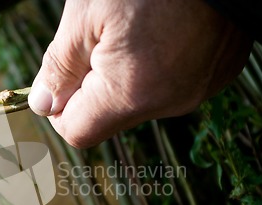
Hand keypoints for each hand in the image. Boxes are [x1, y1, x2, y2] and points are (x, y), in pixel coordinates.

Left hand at [28, 0, 251, 147]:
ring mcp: (198, 90)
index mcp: (131, 94)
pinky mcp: (217, 74)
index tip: (62, 76)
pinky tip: (165, 30)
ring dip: (126, 74)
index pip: (78, 132)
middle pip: (110, 116)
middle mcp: (168, 103)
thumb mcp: (85, 15)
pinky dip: (158, 66)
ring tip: (139, 28)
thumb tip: (44, 105)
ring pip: (140, 100)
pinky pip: (171, 84)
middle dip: (94, 84)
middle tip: (102, 37)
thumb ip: (59, 68)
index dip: (59, 108)